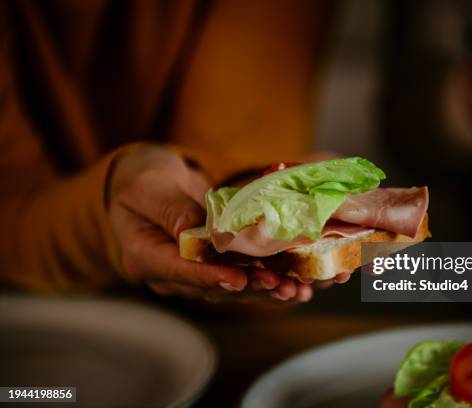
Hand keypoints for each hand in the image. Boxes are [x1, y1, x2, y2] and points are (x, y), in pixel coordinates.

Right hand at [107, 145, 314, 302]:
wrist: (148, 183)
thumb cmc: (141, 181)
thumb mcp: (148, 187)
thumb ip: (169, 210)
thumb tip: (196, 233)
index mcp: (145, 257)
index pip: (181, 272)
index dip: (212, 277)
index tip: (241, 280)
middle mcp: (171, 274)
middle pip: (214, 287)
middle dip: (252, 287)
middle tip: (284, 286)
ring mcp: (195, 273)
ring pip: (234, 287)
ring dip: (268, 289)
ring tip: (299, 288)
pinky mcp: (216, 265)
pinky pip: (244, 276)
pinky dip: (272, 277)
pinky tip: (300, 281)